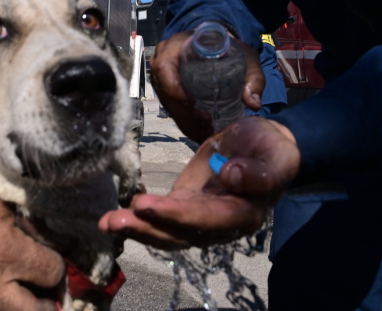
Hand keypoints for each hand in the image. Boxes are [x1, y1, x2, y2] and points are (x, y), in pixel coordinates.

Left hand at [98, 117, 299, 249]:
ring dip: (136, 227)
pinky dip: (139, 215)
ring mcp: (200, 217)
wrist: (266, 147)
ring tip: (107, 221)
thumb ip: (258, 172)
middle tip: (113, 221)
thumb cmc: (272, 151)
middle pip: (179, 233)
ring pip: (166, 230)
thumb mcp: (275, 156)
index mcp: (242, 215)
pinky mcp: (186, 204)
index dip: (176, 215)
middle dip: (145, 228)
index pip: (206, 219)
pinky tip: (117, 212)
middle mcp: (218, 225)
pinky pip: (162, 215)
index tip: (147, 206)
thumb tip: (230, 175)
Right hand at [150, 31, 265, 142]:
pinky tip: (202, 132)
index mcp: (176, 46)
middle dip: (184, 112)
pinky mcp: (168, 92)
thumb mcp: (246, 57)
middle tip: (207, 122)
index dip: (172, 87)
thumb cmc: (230, 49)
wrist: (220, 47)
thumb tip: (252, 103)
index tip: (192, 102)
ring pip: (168, 105)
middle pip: (165, 92)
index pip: (163, 67)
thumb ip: (253, 77)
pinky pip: (172, 110)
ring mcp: (163, 79)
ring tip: (207, 131)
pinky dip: (186, 124)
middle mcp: (164, 62)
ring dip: (186, 122)